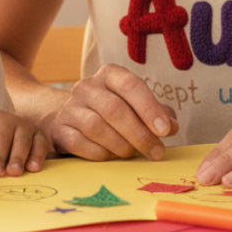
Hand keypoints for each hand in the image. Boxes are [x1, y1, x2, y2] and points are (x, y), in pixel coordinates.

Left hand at [0, 109, 50, 176]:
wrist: (10, 131)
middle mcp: (6, 119)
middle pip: (2, 137)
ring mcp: (24, 125)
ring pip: (22, 140)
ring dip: (18, 157)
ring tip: (14, 172)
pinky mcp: (39, 134)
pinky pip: (40, 144)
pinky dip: (37, 155)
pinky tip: (33, 168)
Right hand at [45, 63, 178, 161]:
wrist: (72, 117)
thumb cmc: (113, 111)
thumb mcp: (136, 106)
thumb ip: (157, 113)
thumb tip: (172, 126)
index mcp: (109, 74)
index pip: (130, 85)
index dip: (149, 108)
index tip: (165, 130)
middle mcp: (87, 86)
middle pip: (114, 109)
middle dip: (139, 133)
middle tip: (156, 152)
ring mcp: (70, 107)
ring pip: (96, 127)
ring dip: (120, 145)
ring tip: (133, 153)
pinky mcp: (58, 128)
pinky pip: (79, 143)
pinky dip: (100, 153)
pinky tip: (112, 156)